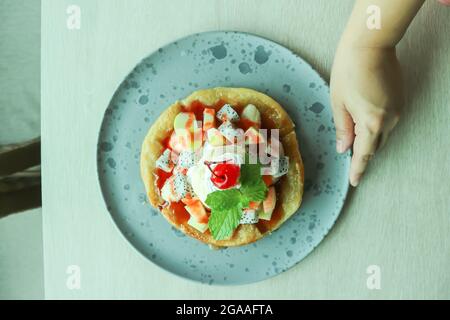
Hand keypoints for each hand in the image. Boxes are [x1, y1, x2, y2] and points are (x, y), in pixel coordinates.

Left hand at [330, 43, 402, 186]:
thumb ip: (342, 129)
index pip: (363, 154)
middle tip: (347, 155)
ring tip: (353, 128)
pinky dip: (376, 126)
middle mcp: (389, 120)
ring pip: (382, 134)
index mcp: (371, 122)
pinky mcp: (400, 101)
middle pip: (374, 146)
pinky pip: (387, 122)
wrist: (371, 45)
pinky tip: (364, 116)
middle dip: (362, 152)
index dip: (357, 169)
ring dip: (368, 138)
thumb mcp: (338, 103)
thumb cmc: (349, 71)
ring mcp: (398, 110)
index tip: (354, 181)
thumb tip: (343, 148)